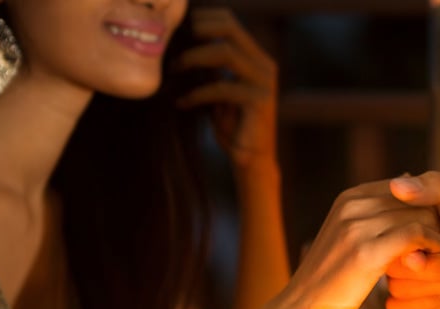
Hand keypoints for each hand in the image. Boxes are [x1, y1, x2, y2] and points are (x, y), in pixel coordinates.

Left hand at [176, 7, 277, 167]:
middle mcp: (265, 66)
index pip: (231, 23)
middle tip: (174, 41)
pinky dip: (197, 93)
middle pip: (231, 30)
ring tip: (174, 69)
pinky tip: (182, 102)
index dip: (205, 18)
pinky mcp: (259, 102)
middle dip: (200, 30)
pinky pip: (222, 87)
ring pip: (226, 53)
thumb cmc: (232, 125)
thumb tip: (179, 47)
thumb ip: (211, 69)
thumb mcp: (219, 90)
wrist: (250, 160)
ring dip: (194, 58)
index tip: (179, 26)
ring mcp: (264, 83)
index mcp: (256, 59)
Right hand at [285, 180, 439, 308]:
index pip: (405, 188)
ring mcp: (357, 226)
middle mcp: (352, 204)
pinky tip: (433, 263)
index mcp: (349, 198)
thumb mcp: (346, 241)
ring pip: (420, 215)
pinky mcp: (366, 251)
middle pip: (416, 200)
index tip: (434, 234)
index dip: (425, 210)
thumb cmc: (328, 283)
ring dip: (438, 237)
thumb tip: (403, 196)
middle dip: (435, 222)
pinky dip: (432, 247)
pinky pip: (415, 235)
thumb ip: (372, 220)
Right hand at [385, 171, 439, 308]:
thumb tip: (396, 184)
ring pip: (396, 287)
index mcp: (408, 215)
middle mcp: (402, 243)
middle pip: (392, 262)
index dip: (415, 241)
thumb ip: (436, 188)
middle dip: (434, 268)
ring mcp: (407, 273)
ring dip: (436, 285)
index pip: (388, 229)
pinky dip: (427, 304)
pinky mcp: (414, 300)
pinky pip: (397, 308)